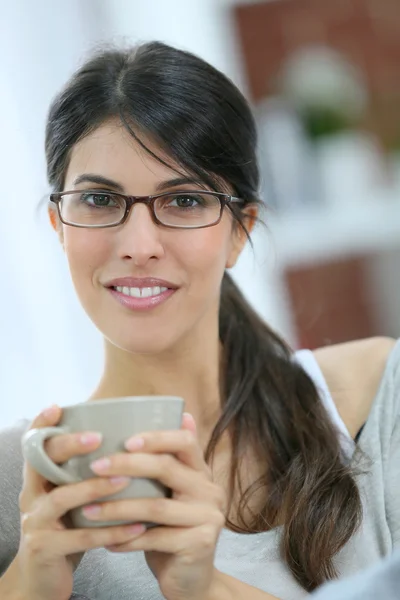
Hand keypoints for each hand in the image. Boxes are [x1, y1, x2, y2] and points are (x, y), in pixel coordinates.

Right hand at [13, 406, 145, 599]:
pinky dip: (110, 531)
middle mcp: (31, 497)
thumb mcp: (70, 500)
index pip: (34, 446)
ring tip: (125, 480)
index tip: (58, 407)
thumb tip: (123, 443)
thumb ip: (84, 474)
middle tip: (98, 436)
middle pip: (43, 464)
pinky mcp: (45, 550)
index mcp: (38, 481)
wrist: (40, 583)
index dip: (41, 425)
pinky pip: (80, 538)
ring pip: (63, 499)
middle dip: (70, 447)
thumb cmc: (65, 531)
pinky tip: (136, 527)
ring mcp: (35, 523)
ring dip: (95, 487)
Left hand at [86, 413, 225, 599]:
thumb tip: (177, 414)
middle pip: (167, 468)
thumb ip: (168, 463)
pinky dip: (127, 539)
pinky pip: (155, 538)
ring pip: (156, 506)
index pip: (186, 441)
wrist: (193, 580)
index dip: (156, 437)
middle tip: (96, 466)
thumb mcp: (171, 494)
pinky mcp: (199, 544)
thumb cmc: (173, 530)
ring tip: (89, 509)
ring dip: (118, 507)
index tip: (125, 440)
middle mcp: (210, 490)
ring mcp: (208, 517)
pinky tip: (105, 541)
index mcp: (202, 472)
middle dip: (127, 465)